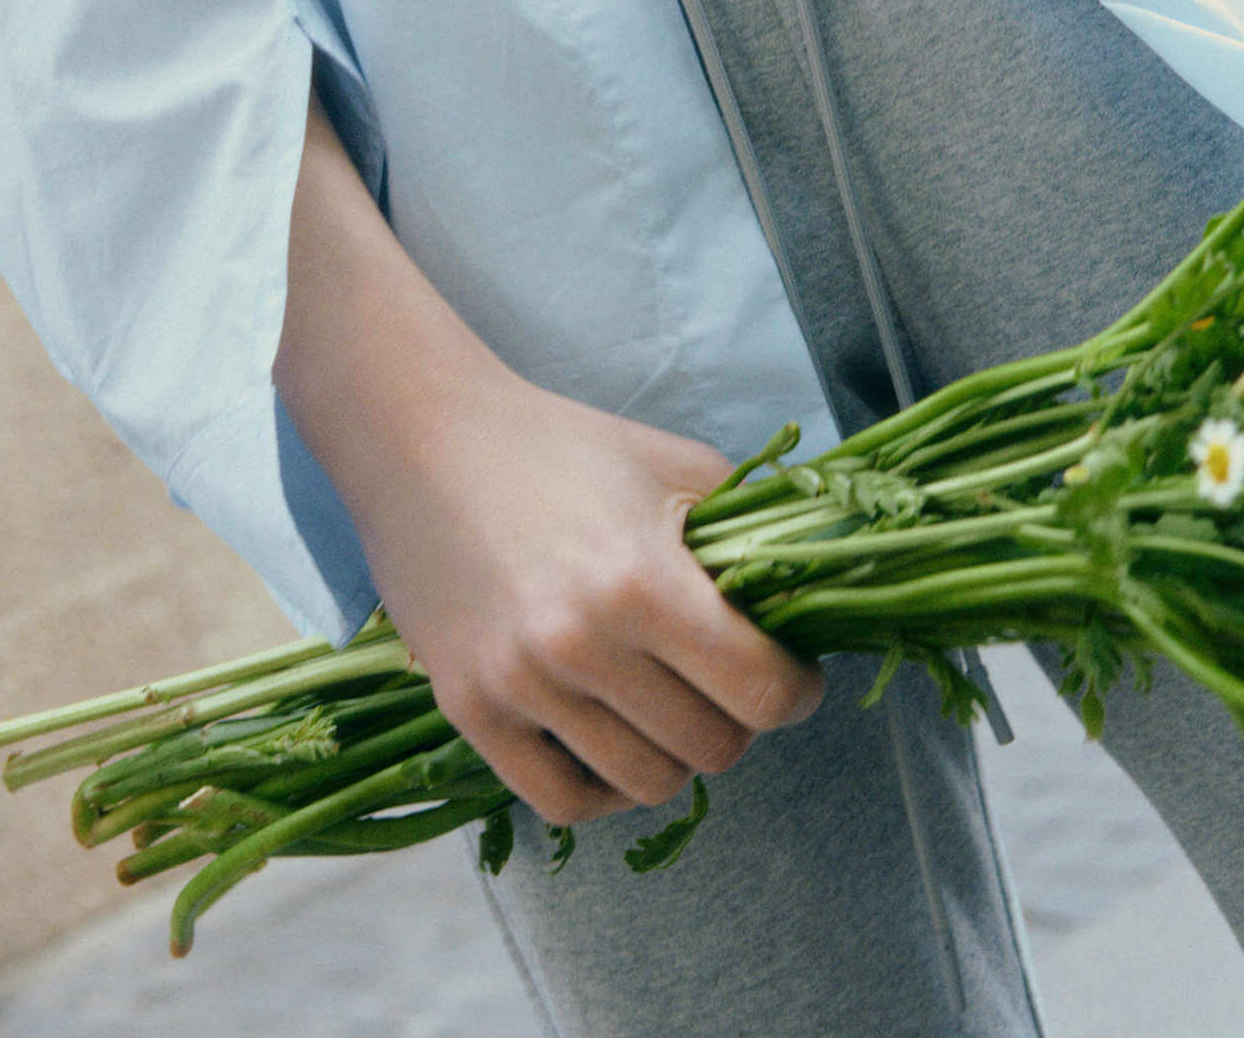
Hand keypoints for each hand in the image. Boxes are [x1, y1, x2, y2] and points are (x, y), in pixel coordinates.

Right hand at [274, 91, 824, 825]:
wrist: (426, 442)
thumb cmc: (563, 445)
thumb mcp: (675, 465)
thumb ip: (750, 530)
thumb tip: (816, 587)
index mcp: (645, 582)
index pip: (763, 693)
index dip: (797, 690)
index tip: (792, 672)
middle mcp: (583, 647)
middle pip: (712, 748)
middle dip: (739, 719)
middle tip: (726, 680)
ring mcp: (521, 687)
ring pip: (645, 784)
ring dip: (674, 753)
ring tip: (669, 704)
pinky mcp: (470, 711)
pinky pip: (563, 802)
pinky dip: (604, 787)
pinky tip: (613, 739)